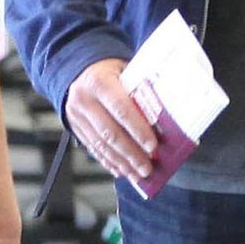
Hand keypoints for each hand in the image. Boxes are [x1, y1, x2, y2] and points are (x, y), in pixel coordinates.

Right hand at [65, 57, 156, 180]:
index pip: (121, 109)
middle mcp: (84, 99)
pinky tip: (121, 170)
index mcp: (100, 82)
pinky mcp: (75, 126)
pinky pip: (92, 147)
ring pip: (100, 144)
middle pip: (110, 132)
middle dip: (131, 154)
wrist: (80, 68)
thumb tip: (169, 115)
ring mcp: (76, 115)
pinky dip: (108, 161)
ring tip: (138, 175)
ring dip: (121, 162)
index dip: (138, 130)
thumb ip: (142, 91)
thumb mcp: (127, 71)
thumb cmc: (113, 71)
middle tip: (148, 168)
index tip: (153, 146)